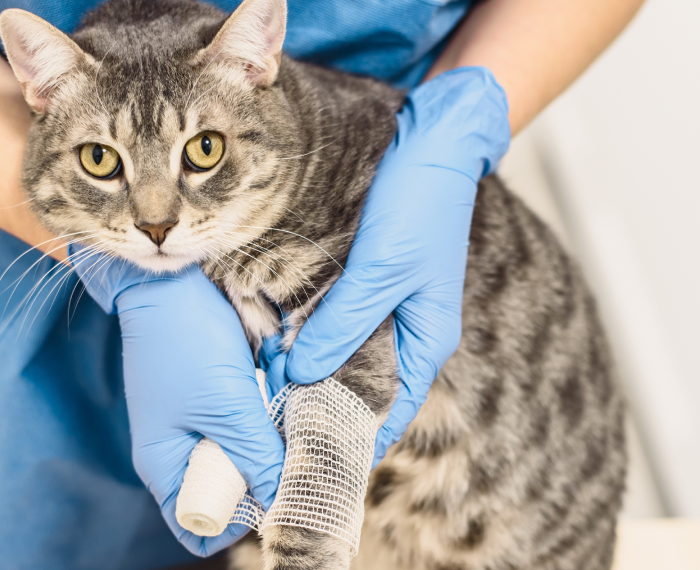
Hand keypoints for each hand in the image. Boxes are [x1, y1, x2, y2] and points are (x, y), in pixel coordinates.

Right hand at [73, 247, 284, 555]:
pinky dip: (271, 413)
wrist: (172, 274)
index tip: (275, 505)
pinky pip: (251, 419)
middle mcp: (180, 448)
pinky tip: (289, 396)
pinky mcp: (220, 391)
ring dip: (273, 443)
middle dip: (264, 481)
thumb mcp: (228, 406)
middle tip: (299, 461)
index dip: (236, 526)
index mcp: (164, 464)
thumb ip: (257, 457)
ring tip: (297, 423)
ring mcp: (200, 418)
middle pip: (229, 491)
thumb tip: (285, 504)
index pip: (196, 525)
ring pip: (246, 453)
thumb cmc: (184, 340)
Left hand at [278, 67, 510, 464]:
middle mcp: (408, 332)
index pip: (390, 414)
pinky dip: (308, 340)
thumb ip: (343, 324)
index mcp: (428, 341)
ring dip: (309, 378)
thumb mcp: (381, 269)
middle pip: (362, 392)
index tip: (309, 467)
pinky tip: (274, 348)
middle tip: (271, 437)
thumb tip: (303, 374)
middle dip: (321, 414)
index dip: (352, 442)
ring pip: (343, 359)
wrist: (435, 139)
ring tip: (264, 400)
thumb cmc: (422, 204)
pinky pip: (334, 325)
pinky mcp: (365, 282)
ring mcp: (387, 307)